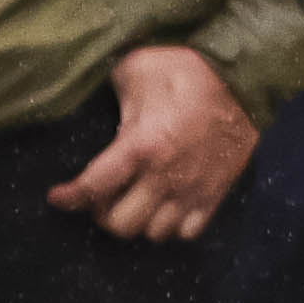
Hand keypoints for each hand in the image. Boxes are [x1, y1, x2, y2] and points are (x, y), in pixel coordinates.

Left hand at [50, 45, 258, 241]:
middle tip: (105, 195)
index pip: (92, 188)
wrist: (245, 76)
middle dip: (105, 213)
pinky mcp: (217, 191)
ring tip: (137, 201)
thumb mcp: (137, 69)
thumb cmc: (186, 69)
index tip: (58, 196)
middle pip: (121, 224)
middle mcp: (165, 176)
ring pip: (155, 233)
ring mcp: (194, 188)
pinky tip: (168, 205)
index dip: (68, 197)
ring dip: (140, 220)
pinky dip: (173, 225)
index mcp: (141, 146)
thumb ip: (113, 94)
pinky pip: (188, 231)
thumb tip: (94, 98)